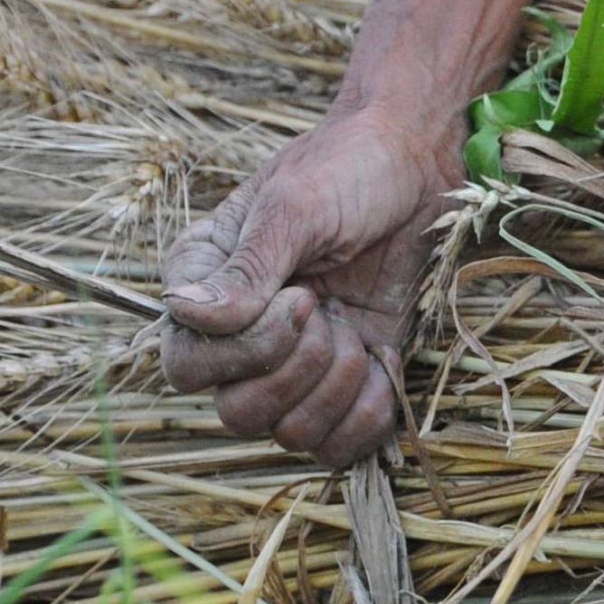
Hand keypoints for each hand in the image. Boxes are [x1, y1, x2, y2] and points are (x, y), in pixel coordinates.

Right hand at [161, 103, 459, 467]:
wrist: (420, 158)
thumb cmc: (350, 165)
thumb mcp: (297, 204)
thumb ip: (248, 265)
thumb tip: (183, 312)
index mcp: (206, 285)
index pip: (187, 365)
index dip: (245, 350)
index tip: (303, 296)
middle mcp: (240, 334)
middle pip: (236, 412)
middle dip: (296, 369)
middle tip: (327, 308)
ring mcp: (294, 360)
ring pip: (288, 434)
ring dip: (334, 385)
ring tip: (355, 325)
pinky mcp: (347, 376)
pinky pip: (337, 445)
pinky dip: (365, 416)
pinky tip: (382, 361)